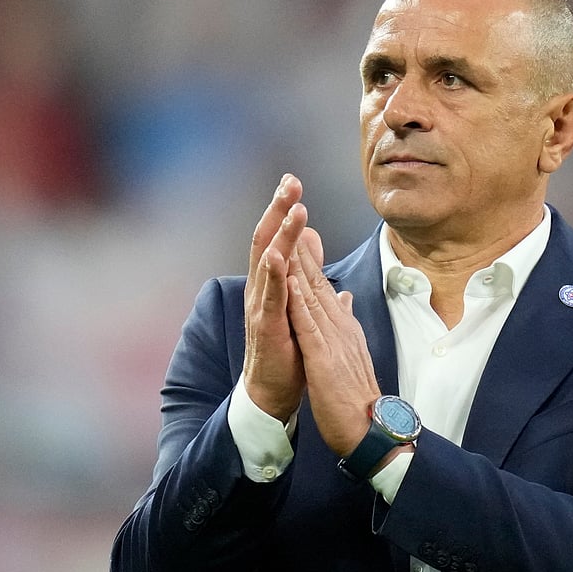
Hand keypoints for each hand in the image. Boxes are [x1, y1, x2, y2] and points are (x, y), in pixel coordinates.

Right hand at [242, 174, 319, 420]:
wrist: (273, 391)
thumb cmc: (287, 349)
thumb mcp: (299, 301)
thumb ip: (305, 271)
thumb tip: (312, 240)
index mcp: (270, 283)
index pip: (276, 237)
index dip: (283, 209)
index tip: (293, 180)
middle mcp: (260, 289)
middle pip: (267, 239)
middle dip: (279, 209)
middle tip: (290, 182)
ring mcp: (261, 306)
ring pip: (268, 262)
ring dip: (281, 234)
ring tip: (293, 208)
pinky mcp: (266, 326)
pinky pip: (270, 296)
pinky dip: (273, 274)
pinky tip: (277, 255)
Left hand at [286, 234, 380, 456]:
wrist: (369, 426)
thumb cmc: (356, 394)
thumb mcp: (350, 350)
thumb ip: (345, 321)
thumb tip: (344, 298)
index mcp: (341, 325)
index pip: (321, 284)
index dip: (308, 255)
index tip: (296, 227)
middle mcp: (339, 325)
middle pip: (317, 279)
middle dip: (302, 246)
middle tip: (292, 212)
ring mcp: (333, 338)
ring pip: (312, 294)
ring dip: (300, 263)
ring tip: (289, 232)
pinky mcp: (324, 356)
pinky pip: (309, 325)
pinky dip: (299, 301)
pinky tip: (291, 281)